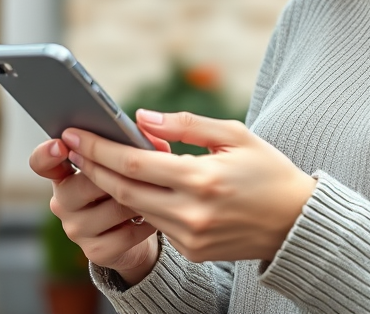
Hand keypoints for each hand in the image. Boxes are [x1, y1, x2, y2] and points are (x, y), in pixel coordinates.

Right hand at [29, 133, 171, 284]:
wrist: (133, 233)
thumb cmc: (127, 186)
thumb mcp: (125, 164)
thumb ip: (132, 146)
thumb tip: (154, 142)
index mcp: (64, 174)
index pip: (41, 162)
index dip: (47, 153)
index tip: (62, 144)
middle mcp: (62, 202)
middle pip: (86, 182)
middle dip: (120, 173)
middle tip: (146, 168)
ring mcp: (75, 229)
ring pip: (113, 207)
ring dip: (140, 198)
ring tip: (156, 192)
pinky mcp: (94, 251)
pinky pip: (126, 234)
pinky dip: (146, 223)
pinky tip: (156, 216)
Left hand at [61, 110, 316, 263]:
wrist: (296, 221)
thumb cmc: (268, 169)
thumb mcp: (234, 134)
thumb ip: (185, 125)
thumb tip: (141, 117)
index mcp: (202, 179)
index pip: (135, 164)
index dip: (100, 148)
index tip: (75, 133)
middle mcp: (192, 213)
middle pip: (124, 190)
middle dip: (94, 167)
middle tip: (73, 146)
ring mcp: (191, 237)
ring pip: (136, 209)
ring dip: (112, 186)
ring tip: (94, 161)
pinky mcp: (192, 251)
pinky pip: (156, 224)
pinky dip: (140, 204)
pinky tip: (129, 185)